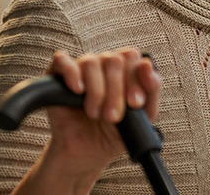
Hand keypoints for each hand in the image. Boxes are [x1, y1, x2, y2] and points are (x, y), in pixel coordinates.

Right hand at [43, 48, 160, 173]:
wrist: (88, 154)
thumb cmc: (116, 131)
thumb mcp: (144, 115)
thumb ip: (152, 90)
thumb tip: (147, 64)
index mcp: (125, 69)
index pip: (132, 56)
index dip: (135, 79)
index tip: (134, 104)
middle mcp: (104, 64)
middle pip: (114, 59)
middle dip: (116, 92)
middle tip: (113, 117)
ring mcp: (80, 68)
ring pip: (92, 62)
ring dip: (97, 92)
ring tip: (95, 114)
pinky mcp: (56, 76)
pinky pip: (62, 60)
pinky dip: (72, 73)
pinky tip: (78, 91)